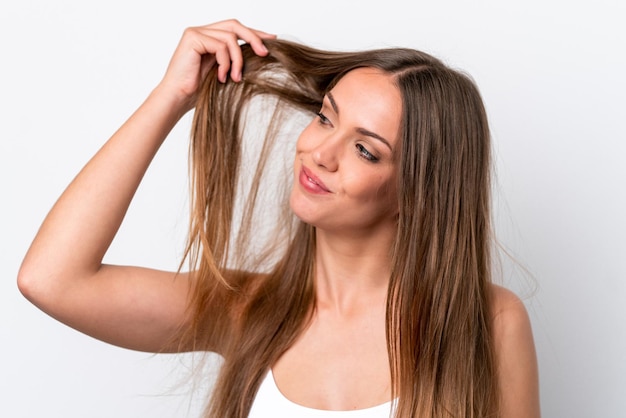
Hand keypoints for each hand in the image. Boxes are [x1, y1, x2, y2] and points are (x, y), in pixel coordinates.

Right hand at [157, 19, 275, 111]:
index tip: (271, 39)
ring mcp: (196, 33)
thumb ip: (235, 59)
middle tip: (264, 53)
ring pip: (230, 37)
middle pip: (234, 25)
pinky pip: (220, 45)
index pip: (235, 29)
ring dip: (237, 59)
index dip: (254, 33)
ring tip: (235, 78)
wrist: (178, 99)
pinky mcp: (193, 38)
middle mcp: (201, 31)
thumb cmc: (198, 91)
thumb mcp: (224, 72)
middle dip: (253, 38)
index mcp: (208, 37)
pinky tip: (221, 77)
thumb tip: (260, 52)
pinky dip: (225, 62)